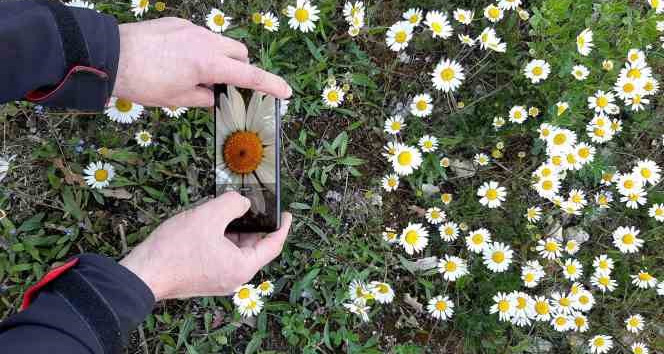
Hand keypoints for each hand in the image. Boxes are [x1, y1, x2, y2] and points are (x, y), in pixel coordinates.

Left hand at [113, 17, 291, 106]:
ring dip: (219, 58)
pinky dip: (198, 48)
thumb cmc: (144, 82)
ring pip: (220, 42)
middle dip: (239, 68)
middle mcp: (206, 42)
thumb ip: (202, 98)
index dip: (271, 85)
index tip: (286, 92)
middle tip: (224, 85)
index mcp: (210, 64)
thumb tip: (213, 96)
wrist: (111, 56)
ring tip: (196, 73)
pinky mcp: (177, 23)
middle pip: (239, 53)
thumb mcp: (176, 99)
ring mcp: (192, 29)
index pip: (250, 76)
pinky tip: (176, 59)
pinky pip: (199, 35)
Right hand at [119, 192, 291, 299]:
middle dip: (253, 224)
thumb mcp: (208, 216)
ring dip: (235, 230)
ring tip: (226, 210)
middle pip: (253, 247)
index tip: (286, 214)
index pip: (273, 246)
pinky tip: (210, 224)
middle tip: (250, 205)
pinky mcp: (204, 277)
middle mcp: (233, 278)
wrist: (142, 274)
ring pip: (236, 250)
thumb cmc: (174, 250)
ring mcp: (218, 279)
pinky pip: (222, 255)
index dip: (282, 227)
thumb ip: (232, 204)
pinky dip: (222, 239)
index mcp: (242, 268)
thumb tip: (243, 203)